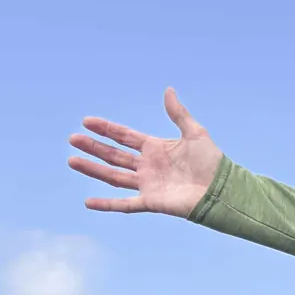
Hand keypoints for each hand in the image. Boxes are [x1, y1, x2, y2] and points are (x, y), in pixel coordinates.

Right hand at [68, 88, 223, 216]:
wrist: (222, 189)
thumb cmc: (212, 162)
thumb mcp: (194, 132)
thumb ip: (178, 113)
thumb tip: (168, 90)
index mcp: (155, 148)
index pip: (124, 137)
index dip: (106, 128)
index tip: (87, 121)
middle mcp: (147, 166)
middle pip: (114, 155)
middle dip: (93, 147)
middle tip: (73, 139)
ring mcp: (147, 184)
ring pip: (113, 176)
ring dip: (93, 169)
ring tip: (72, 160)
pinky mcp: (151, 201)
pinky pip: (125, 204)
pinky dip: (107, 204)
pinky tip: (88, 202)